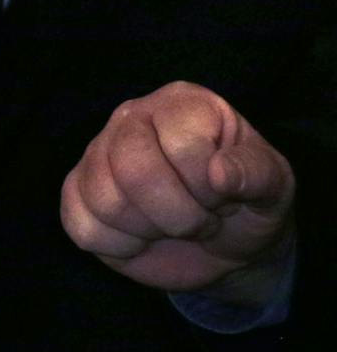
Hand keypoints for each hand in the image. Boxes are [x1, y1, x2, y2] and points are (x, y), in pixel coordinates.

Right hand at [59, 81, 296, 306]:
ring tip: (170, 224)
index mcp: (182, 104)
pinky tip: (141, 235)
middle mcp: (132, 117)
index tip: (223, 198)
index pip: (181, 145)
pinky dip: (119, 246)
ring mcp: (98, 153)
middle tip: (199, 220)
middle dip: (177, 215)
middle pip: (132, 168)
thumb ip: (257, 173)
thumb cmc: (248, 205)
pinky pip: (81, 225)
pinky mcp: (77, 192)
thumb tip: (220, 172)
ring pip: (104, 200)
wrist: (227, 246)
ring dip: (149, 231)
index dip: (206, 188)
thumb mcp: (274, 188)